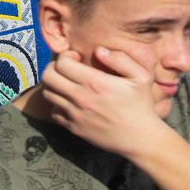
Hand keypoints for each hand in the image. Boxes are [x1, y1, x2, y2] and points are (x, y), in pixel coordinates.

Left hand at [37, 47, 168, 162]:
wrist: (140, 139)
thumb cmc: (142, 106)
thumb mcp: (141, 77)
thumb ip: (120, 59)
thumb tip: (99, 50)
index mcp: (95, 82)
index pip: (61, 63)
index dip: (66, 56)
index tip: (77, 58)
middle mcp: (80, 97)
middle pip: (48, 76)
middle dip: (54, 67)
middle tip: (67, 69)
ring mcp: (75, 114)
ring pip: (48, 94)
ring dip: (55, 85)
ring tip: (69, 84)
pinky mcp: (74, 128)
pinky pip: (54, 112)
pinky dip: (58, 105)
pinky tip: (72, 102)